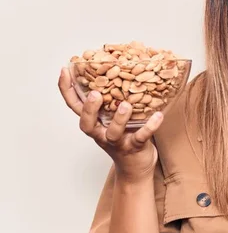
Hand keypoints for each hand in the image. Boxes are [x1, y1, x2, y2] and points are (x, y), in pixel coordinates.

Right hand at [58, 67, 162, 182]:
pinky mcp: (134, 148)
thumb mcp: (115, 116)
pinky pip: (141, 137)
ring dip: (119, 119)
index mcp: (95, 122)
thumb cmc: (126, 135)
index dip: (67, 90)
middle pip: (87, 124)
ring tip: (126, 105)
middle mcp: (102, 133)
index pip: (75, 106)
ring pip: (113, 133)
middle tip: (95, 94)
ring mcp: (117, 142)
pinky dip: (150, 127)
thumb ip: (115, 97)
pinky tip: (158, 116)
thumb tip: (123, 65)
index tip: (65, 71)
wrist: (136, 167)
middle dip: (89, 109)